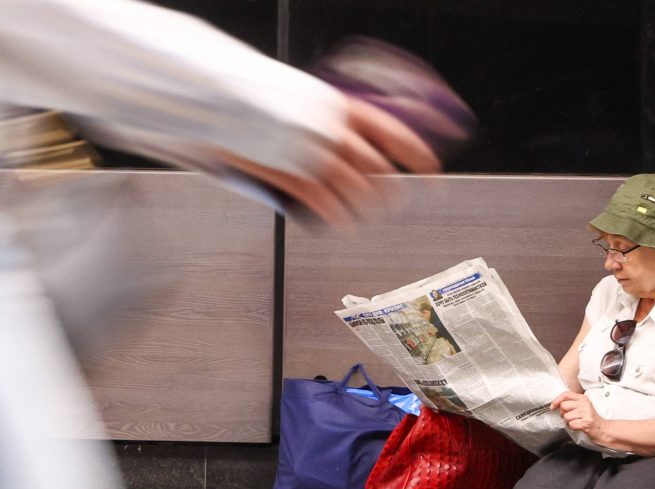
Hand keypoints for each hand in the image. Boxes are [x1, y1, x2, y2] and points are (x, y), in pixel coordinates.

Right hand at [216, 97, 439, 227]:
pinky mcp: (293, 174)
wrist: (220, 96)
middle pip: (378, 170)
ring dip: (365, 211)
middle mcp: (334, 128)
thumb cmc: (257, 100)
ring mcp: (314, 152)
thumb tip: (347, 156)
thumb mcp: (303, 100)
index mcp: (342, 105)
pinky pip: (328, 204)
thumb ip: (327, 123)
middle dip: (389, 193)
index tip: (435, 177)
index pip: (396, 134)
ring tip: (363, 219)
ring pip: (358, 191)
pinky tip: (342, 225)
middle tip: (388, 205)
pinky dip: (339, 218)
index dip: (419, 159)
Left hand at [551, 391, 606, 441]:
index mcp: (583, 398)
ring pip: (566, 416)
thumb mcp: (582, 406)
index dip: (556, 400)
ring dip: (568, 422)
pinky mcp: (586, 422)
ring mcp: (586, 413)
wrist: (602, 429)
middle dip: (563, 413)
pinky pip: (571, 424)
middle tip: (570, 417)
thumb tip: (556, 404)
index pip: (566, 394)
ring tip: (576, 421)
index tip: (552, 406)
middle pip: (563, 406)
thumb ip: (571, 403)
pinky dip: (572, 427)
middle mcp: (585, 404)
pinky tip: (578, 426)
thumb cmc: (589, 418)